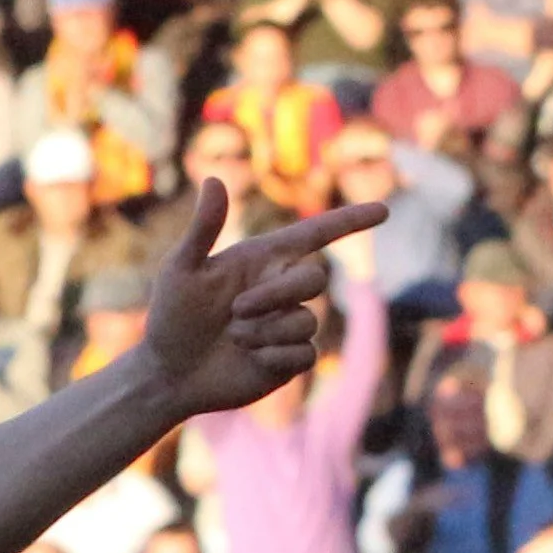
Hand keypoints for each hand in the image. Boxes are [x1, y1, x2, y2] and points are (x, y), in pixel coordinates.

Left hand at [140, 179, 384, 418]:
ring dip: (263, 332)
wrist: (168, 373)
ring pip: (306, 320)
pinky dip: (273, 358)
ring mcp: (290, 323)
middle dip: (276, 295)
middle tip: (235, 312)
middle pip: (315, 279)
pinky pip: (304, 353)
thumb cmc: (172, 317)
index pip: (316, 233)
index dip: (350, 221)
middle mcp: (282, 288)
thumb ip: (203, 229)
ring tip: (232, 338)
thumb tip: (213, 179)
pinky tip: (248, 361)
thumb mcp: (181, 271)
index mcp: (263, 260)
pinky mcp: (292, 358)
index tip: (384, 210)